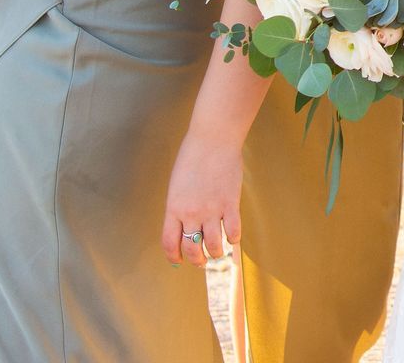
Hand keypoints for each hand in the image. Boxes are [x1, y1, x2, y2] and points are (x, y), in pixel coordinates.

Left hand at [158, 134, 243, 267]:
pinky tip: (232, 237)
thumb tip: (185, 225)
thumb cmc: (192, 158)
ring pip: (213, 245)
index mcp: (174, 208)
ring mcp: (212, 210)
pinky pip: (233, 231)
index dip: (174, 256)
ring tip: (217, 252)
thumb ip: (179, 206)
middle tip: (201, 261)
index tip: (179, 260)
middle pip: (192, 249)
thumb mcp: (177, 185)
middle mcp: (191, 213)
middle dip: (197, 260)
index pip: (170, 243)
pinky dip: (233, 239)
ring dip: (215, 253)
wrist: (213, 141)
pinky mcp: (231, 204)